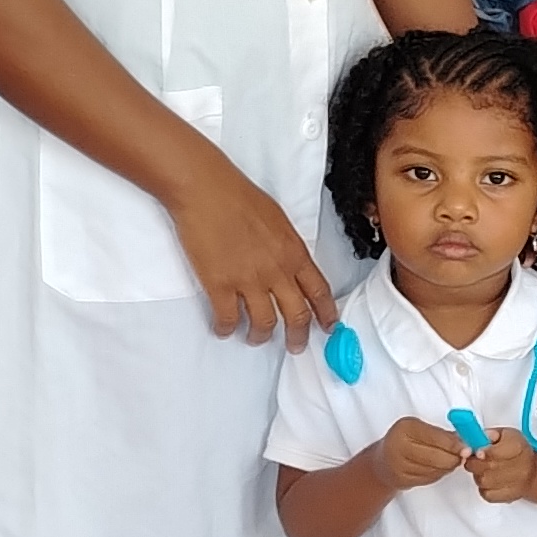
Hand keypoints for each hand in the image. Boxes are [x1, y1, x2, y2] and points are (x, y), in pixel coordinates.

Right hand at [170, 163, 336, 343]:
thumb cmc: (240, 197)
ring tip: (255, 338)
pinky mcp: (220, 285)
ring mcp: (248, 280)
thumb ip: (287, 247)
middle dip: (298, 336)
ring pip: (264, 323)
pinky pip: (228, 318)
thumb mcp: (279, 221)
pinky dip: (226, 328)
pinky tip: (224, 329)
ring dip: (260, 336)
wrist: (206, 190)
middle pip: (297, 315)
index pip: (319, 291)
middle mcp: (276, 271)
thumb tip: (290, 265)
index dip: (326, 314)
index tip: (329, 327)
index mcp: (294, 253)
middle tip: (295, 346)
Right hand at [377, 417, 470, 490]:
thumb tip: (468, 438)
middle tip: (465, 455)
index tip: (469, 446)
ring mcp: (399, 465)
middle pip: (437, 457)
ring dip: (448, 466)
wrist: (383, 462)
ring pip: (436, 469)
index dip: (455, 444)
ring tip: (449, 459)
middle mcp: (399, 446)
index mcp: (405, 428)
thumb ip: (442, 434)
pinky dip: (440, 473)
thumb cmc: (406, 441)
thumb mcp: (421, 429)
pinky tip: (437, 467)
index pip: (436, 437)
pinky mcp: (403, 480)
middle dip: (455, 457)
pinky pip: (431, 478)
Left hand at [465, 435, 536, 504]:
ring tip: (485, 469)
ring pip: (483, 481)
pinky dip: (483, 488)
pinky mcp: (509, 497)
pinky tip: (490, 481)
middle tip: (476, 459)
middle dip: (475, 462)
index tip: (477, 452)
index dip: (482, 452)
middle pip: (487, 467)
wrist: (532, 471)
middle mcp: (521, 466)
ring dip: (478, 475)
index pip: (494, 452)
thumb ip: (490, 434)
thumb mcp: (505, 435)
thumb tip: (479, 437)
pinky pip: (486, 494)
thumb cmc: (516, 451)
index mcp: (518, 446)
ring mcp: (516, 484)